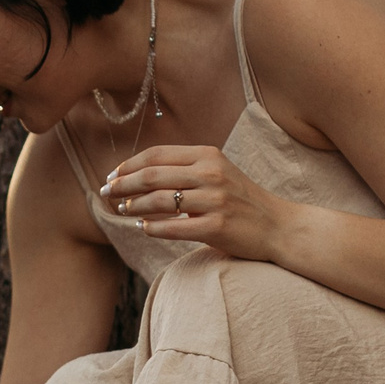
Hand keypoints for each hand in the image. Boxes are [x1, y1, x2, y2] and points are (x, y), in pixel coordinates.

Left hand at [99, 144, 291, 258]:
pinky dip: (153, 227)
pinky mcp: (217, 226)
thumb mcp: (217, 172)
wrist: (278, 226)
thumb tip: (139, 175)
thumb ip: (186, 169)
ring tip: (122, 209)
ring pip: (160, 201)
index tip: (111, 175)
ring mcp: (214, 200)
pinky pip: (173, 227)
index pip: (157, 155)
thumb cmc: (242, 200)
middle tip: (106, 193)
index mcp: (208, 155)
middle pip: (152, 176)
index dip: (129, 165)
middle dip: (123, 185)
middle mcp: (210, 174)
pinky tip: (143, 227)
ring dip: (134, 206)